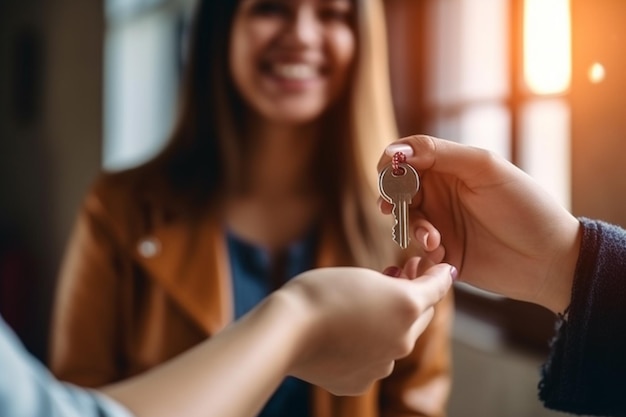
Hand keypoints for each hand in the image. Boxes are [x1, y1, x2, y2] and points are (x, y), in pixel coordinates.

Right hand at [280, 261, 453, 395]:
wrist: (285, 330)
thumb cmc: (320, 293)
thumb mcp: (363, 276)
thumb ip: (396, 283)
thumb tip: (409, 286)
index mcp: (407, 307)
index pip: (437, 288)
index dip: (436, 274)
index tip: (436, 267)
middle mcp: (403, 340)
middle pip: (421, 316)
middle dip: (413, 297)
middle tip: (397, 275)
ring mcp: (383, 365)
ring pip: (395, 340)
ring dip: (387, 322)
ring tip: (360, 304)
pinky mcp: (362, 382)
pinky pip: (372, 360)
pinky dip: (365, 346)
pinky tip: (343, 333)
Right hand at [377, 135, 581, 312]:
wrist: (549, 260)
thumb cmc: (524, 207)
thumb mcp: (484, 169)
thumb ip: (439, 154)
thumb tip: (395, 151)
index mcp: (450, 166)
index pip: (407, 156)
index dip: (392, 162)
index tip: (387, 173)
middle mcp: (441, 192)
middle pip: (398, 187)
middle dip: (391, 196)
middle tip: (391, 207)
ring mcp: (440, 222)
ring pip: (403, 219)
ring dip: (412, 227)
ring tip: (432, 240)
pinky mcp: (441, 252)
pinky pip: (415, 248)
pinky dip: (423, 250)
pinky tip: (443, 255)